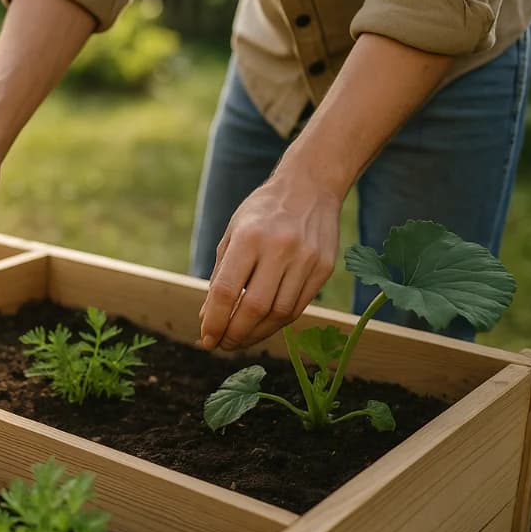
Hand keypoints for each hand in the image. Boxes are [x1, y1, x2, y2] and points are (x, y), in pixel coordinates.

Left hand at [198, 170, 342, 350]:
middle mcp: (280, 248)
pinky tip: (263, 325)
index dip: (215, 320)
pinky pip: (299, 306)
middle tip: (222, 345)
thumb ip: (220, 276)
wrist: (310, 186)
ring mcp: (306, 259)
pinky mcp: (324, 268)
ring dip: (257, 333)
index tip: (206, 339)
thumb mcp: (233, 234)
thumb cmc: (262, 212)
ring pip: (279, 313)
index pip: (227, 290)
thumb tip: (208, 317)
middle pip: (254, 307)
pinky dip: (277, 322)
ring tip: (240, 339)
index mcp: (249, 237)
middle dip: (235, 334)